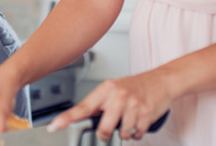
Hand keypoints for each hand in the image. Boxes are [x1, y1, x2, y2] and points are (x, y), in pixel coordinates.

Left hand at [48, 71, 171, 141]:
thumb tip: (84, 119)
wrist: (161, 81)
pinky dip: (136, 133)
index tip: (54, 126)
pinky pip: (136, 135)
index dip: (66, 119)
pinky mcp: (146, 114)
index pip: (82, 107)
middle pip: (103, 128)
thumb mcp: (113, 89)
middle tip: (109, 128)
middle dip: (105, 133)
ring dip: (125, 132)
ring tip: (129, 120)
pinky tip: (138, 122)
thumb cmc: (135, 86)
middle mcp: (118, 96)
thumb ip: (100, 103)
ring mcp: (133, 105)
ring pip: (121, 133)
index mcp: (106, 89)